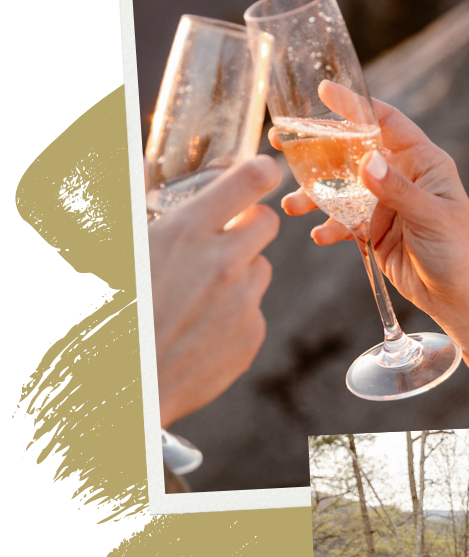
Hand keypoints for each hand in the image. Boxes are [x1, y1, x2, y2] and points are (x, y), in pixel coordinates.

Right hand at [149, 155, 280, 426]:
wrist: (124, 389)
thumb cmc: (114, 314)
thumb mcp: (123, 249)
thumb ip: (144, 206)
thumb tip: (149, 167)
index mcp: (187, 233)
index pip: (250, 180)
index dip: (261, 173)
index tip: (262, 174)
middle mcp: (224, 262)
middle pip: (267, 222)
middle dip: (248, 225)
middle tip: (221, 240)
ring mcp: (242, 302)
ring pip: (260, 269)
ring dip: (239, 274)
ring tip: (197, 295)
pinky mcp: (251, 336)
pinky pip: (253, 312)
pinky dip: (234, 316)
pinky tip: (200, 329)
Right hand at [270, 83, 468, 420]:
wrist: (460, 299)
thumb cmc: (459, 251)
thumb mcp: (431, 216)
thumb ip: (397, 190)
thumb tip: (366, 162)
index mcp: (423, 161)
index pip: (385, 122)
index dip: (354, 106)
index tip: (323, 93)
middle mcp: (401, 176)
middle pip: (353, 151)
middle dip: (318, 149)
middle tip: (282, 141)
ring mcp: (385, 203)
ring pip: (341, 189)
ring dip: (315, 194)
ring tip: (291, 202)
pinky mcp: (373, 231)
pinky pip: (343, 221)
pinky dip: (329, 226)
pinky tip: (318, 235)